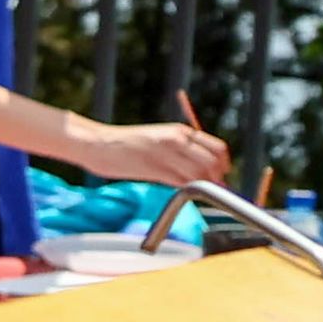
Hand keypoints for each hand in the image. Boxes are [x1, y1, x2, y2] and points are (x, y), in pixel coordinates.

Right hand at [63, 116, 228, 188]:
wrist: (99, 144)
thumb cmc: (127, 143)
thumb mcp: (159, 138)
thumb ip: (181, 149)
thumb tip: (203, 167)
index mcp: (180, 131)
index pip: (217, 148)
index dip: (223, 164)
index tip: (220, 174)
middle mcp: (177, 141)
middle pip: (213, 162)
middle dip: (216, 178)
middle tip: (211, 187)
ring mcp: (166, 155)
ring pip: (199, 174)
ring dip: (201, 185)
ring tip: (195, 190)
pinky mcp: (153, 170)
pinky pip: (180, 182)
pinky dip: (185, 189)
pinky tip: (179, 189)